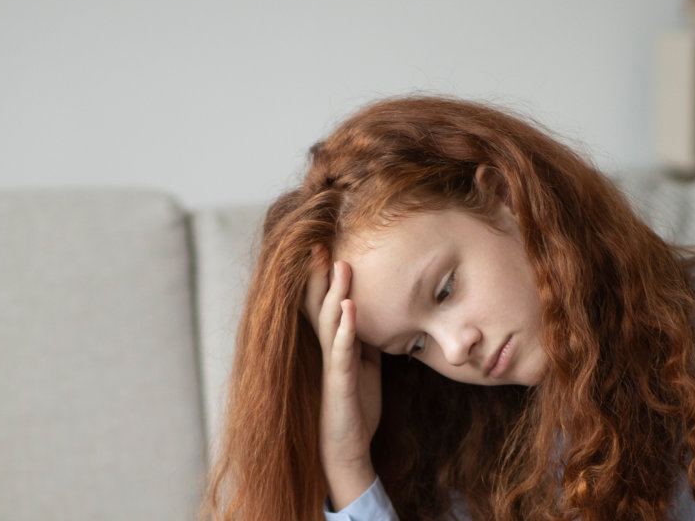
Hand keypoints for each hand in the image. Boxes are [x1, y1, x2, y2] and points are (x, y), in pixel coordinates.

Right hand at [307, 260, 380, 508]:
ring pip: (329, 322)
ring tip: (341, 264)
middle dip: (321, 275)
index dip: (323, 277)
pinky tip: (350, 307)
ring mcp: (330, 366)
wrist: (346, 451)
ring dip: (335, 292)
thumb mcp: (365, 367)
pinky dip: (346, 328)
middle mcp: (326, 352)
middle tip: (320, 242)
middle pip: (319, 306)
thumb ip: (366, 341)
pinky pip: (341, 351)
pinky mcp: (338, 383)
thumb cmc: (355, 409)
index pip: (324, 305)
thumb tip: (375, 314)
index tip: (327, 246)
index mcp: (333, 346)